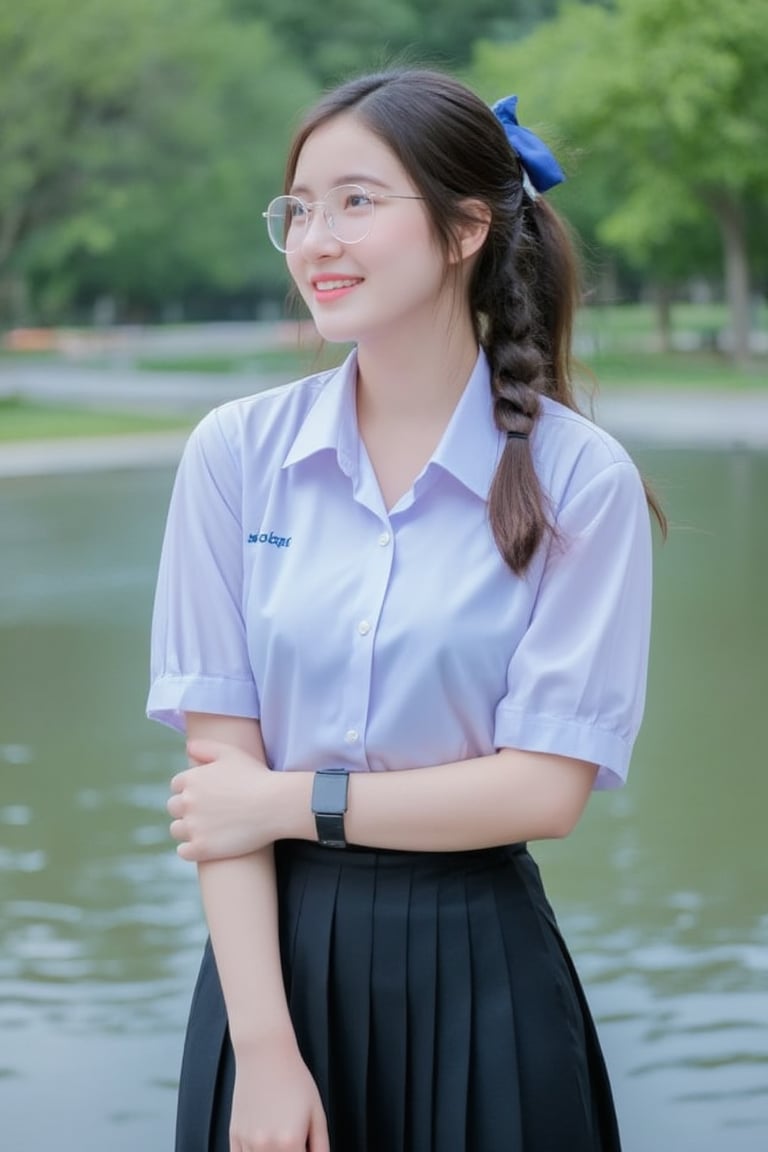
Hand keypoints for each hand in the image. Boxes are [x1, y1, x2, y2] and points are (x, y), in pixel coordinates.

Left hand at [167, 738, 276, 861]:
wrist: (275, 805)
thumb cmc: (257, 776)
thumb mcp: (232, 753)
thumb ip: (206, 747)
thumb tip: (188, 747)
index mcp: (191, 779)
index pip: (177, 786)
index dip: (191, 790)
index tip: (206, 795)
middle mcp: (187, 802)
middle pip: (174, 807)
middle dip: (187, 809)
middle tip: (207, 813)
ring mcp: (193, 826)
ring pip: (177, 830)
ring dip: (187, 829)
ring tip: (206, 829)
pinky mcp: (202, 848)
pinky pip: (183, 851)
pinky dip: (191, 849)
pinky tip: (205, 845)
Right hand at [230, 1035, 329, 1151]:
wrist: (265, 1055)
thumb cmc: (294, 1080)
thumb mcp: (317, 1113)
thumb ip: (321, 1146)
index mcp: (290, 1143)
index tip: (305, 1148)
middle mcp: (266, 1147)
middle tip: (294, 1142)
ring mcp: (247, 1142)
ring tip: (280, 1137)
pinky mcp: (234, 1135)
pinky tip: (264, 1144)